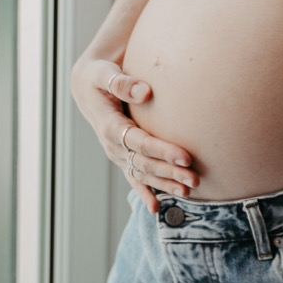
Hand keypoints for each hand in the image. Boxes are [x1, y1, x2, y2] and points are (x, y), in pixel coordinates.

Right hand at [70, 56, 199, 212]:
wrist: (87, 86)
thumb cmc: (98, 76)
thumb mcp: (104, 74)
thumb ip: (123, 83)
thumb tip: (145, 92)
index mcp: (109, 126)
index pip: (140, 143)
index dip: (163, 151)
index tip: (185, 157)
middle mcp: (113, 145)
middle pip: (145, 163)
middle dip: (170, 173)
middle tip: (195, 179)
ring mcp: (117, 153)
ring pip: (143, 173)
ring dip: (165, 183)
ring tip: (188, 191)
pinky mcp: (122, 155)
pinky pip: (134, 176)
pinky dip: (145, 192)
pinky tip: (156, 208)